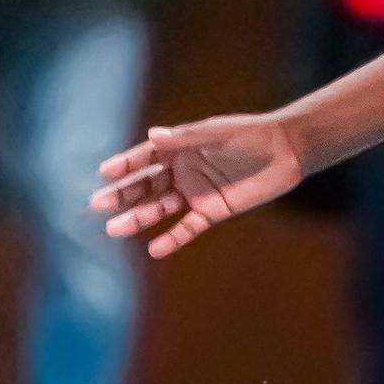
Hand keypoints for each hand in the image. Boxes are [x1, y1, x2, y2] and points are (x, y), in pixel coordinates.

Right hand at [90, 116, 303, 258]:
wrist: (285, 151)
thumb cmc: (249, 134)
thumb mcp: (216, 133)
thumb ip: (185, 138)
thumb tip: (152, 136)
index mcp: (179, 148)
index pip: (145, 157)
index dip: (126, 165)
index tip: (105, 173)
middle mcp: (182, 171)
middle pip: (146, 185)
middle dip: (123, 195)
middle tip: (97, 204)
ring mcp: (195, 192)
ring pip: (160, 208)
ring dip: (138, 218)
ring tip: (114, 229)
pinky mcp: (212, 211)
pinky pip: (188, 227)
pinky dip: (172, 239)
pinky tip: (154, 249)